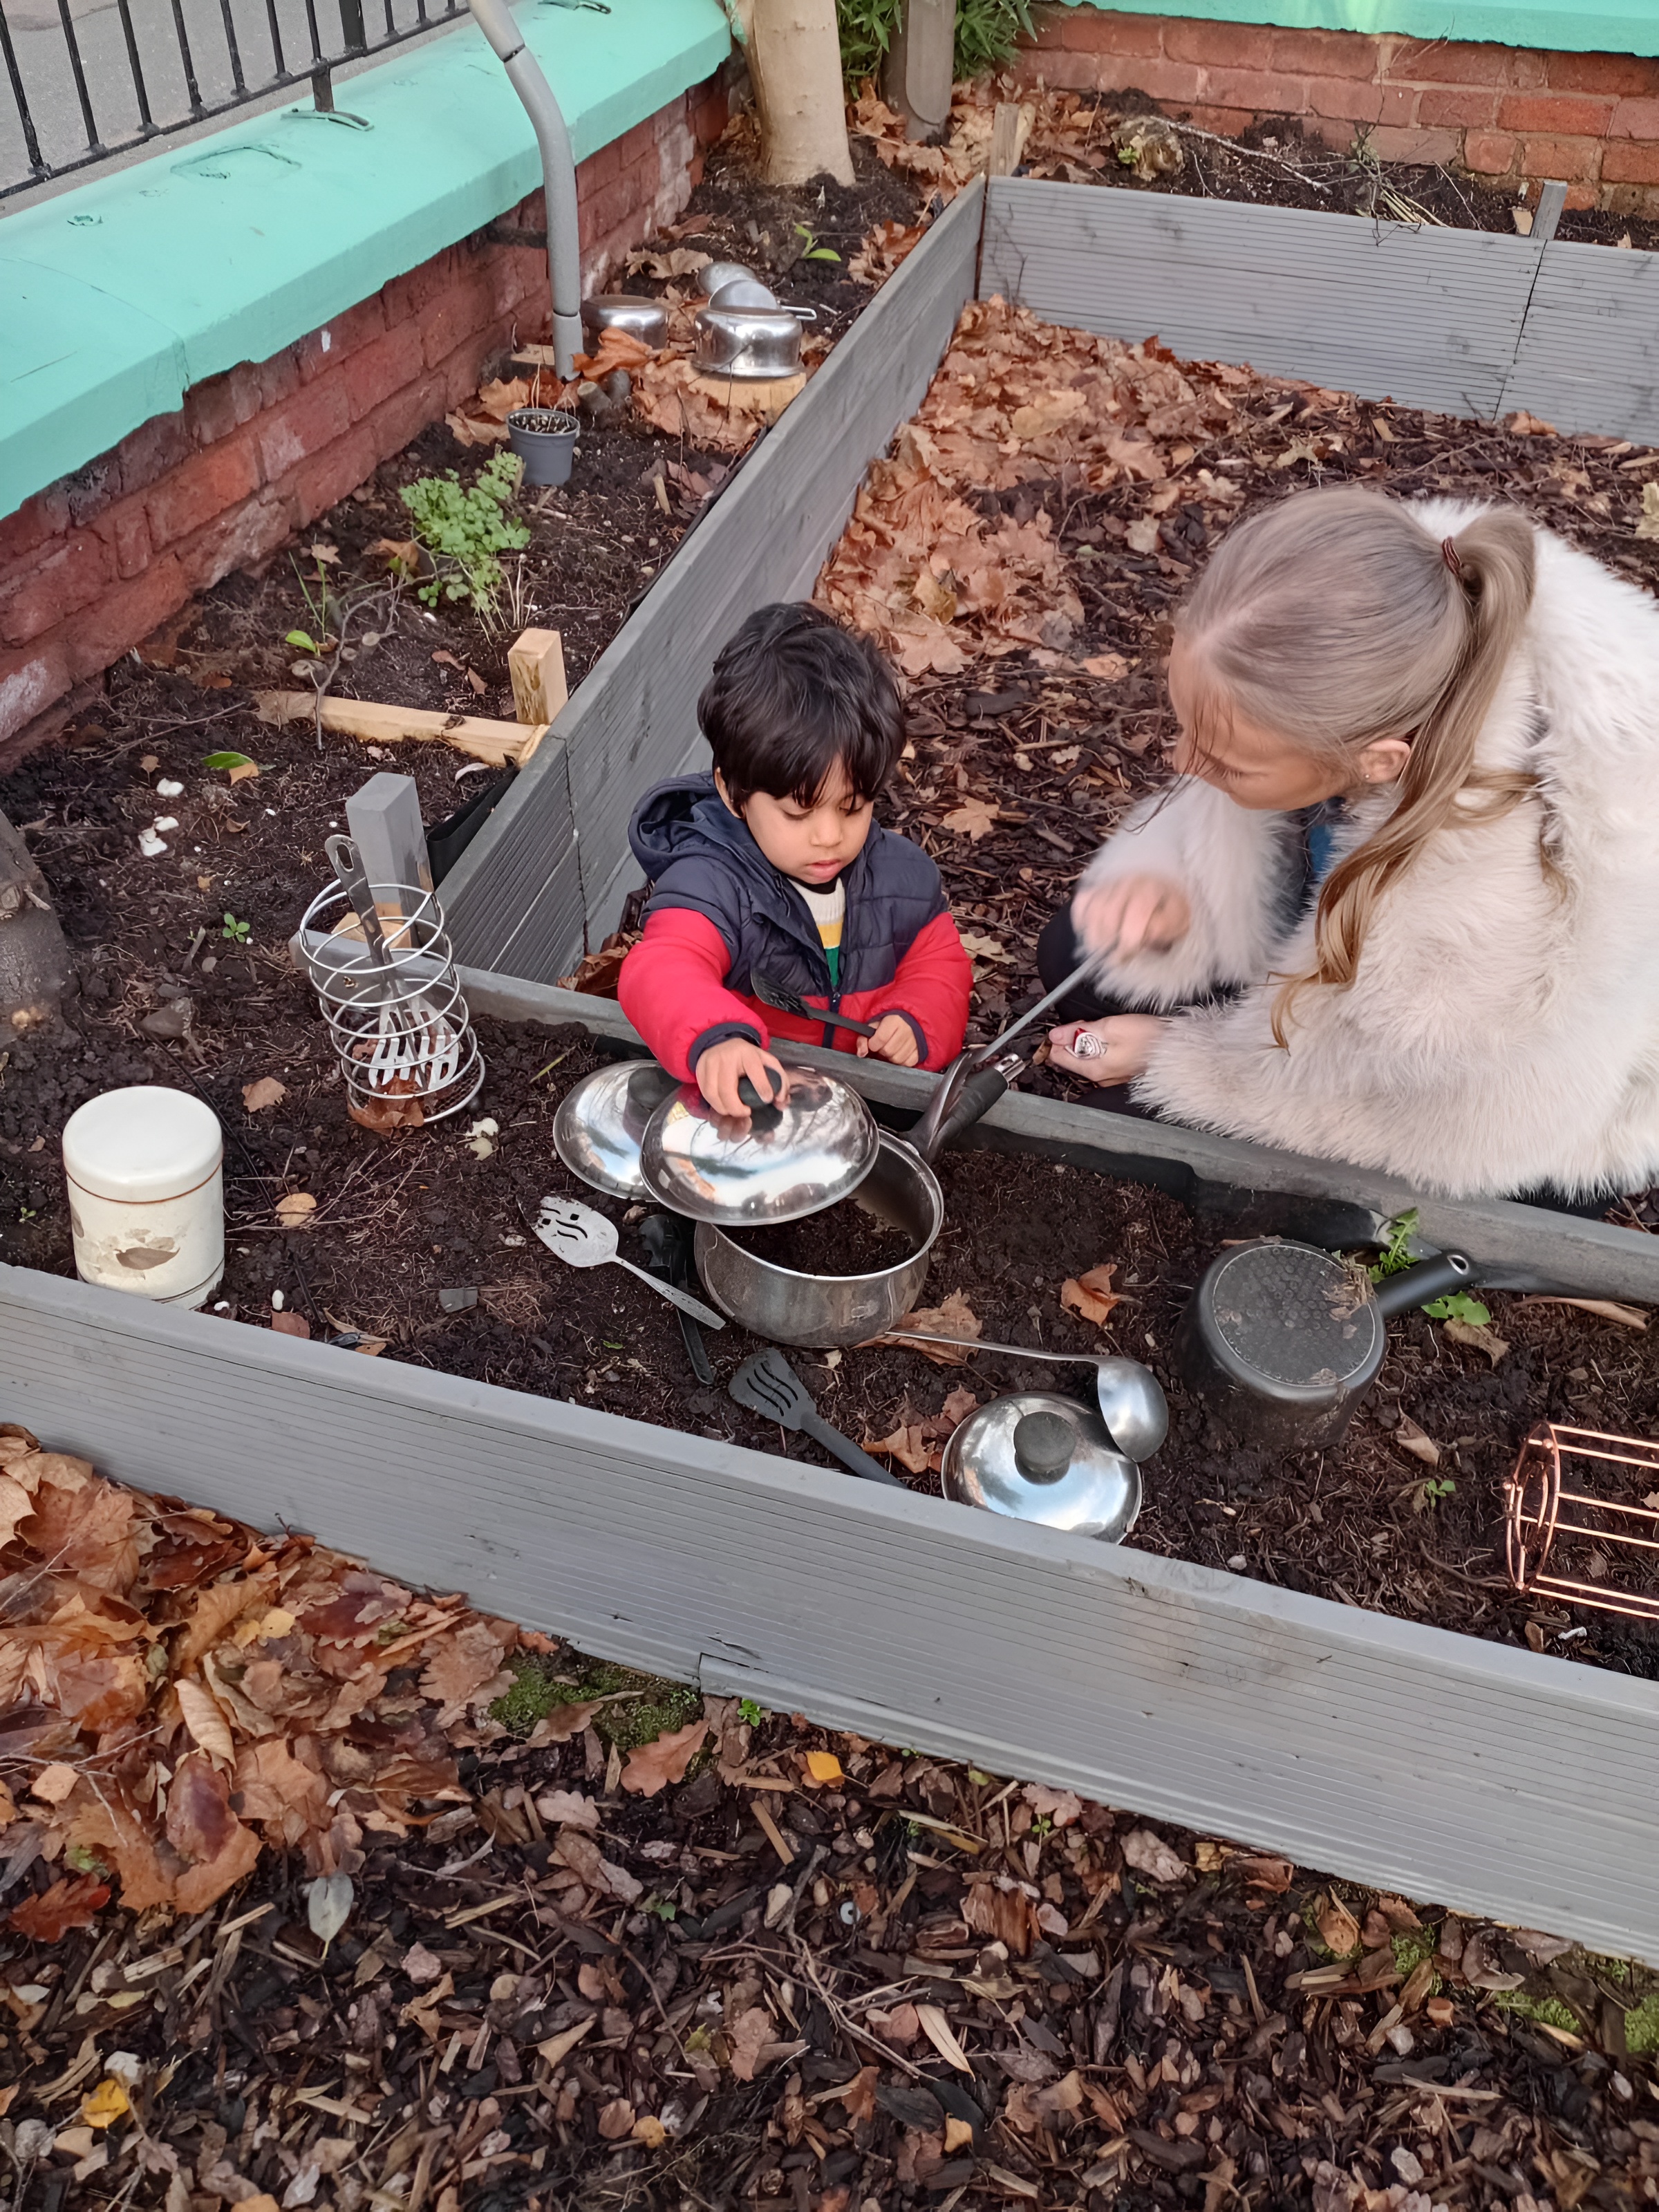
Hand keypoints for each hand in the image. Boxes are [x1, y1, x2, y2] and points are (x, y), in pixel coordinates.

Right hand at [693, 1039, 789, 1120]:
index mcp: (747, 1053)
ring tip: (734, 1111)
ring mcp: (710, 1063)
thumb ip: (780, 1080)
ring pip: (713, 1094)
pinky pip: (705, 1093)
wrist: (721, 1043)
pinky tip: (723, 1105)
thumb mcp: (766, 1062)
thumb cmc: (747, 1057)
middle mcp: (726, 1057)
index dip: (762, 1088)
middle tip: (746, 1112)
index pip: (755, 1071)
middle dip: (737, 1108)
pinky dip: (714, 1104)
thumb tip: (781, 1101)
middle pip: (727, 1089)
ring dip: (724, 1109)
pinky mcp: (699, 1070)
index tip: (766, 1099)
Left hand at [856, 1013, 920, 1068]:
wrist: (911, 1020)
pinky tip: (900, 1053)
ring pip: (897, 1059)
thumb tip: (861, 1053)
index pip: (880, 1039)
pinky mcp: (921, 1051)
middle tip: (884, 1044)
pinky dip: (901, 1061)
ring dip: (891, 1057)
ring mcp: (916, 1042)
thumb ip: (863, 1038)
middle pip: (888, 1051)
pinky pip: (907, 1063)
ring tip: (892, 1048)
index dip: (873, 1044)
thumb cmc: (889, 1024)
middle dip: (882, 1050)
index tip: (874, 1042)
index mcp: (894, 1020)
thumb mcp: (874, 1026)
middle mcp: (907, 1030)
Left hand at [1047, 1014, 1164, 1084]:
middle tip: (1096, 1025)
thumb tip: (1055, 1035)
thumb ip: (1080, 1032)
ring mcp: (1111, 1077)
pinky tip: (1119, 1038)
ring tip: (1110, 1030)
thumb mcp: (1111, 1027)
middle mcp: (1100, 1078)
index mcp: (1094, 1069)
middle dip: (1077, 1037)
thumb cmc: (1151, 1038)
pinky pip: (1102, 1058)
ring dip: (1092, 1039)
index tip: (1075, 1025)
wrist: (1180, 1048)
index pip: (1058, 1056)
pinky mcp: (1122, 1072)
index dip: (1062, 1036)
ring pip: (1087, 1055)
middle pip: (1072, 1056)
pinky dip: (1104, 1045)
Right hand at [1072, 874, 1190, 959]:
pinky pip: (1082, 902)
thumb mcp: (1179, 919)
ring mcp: (1110, 884)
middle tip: (1113, 957)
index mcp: (1151, 890)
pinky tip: (1087, 931)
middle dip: (1108, 941)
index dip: (1128, 941)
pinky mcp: (1097, 888)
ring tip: (1101, 948)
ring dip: (1094, 934)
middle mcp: (1128, 883)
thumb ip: (1166, 928)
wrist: (1160, 885)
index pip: (1135, 917)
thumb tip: (1147, 934)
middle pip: (1110, 915)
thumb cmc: (1168, 907)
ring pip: (1093, 910)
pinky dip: (1080, 919)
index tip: (1125, 956)